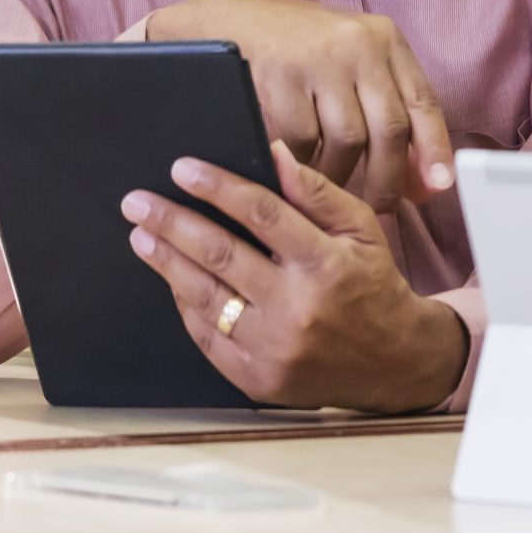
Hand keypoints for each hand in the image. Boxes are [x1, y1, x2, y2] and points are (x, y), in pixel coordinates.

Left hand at [123, 139, 466, 412]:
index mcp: (326, 264)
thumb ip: (317, 192)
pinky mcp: (257, 379)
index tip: (184, 168)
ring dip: (167, 262)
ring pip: (205, 297)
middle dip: (173, 223)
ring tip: (142, 236)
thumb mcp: (362, 229)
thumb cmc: (373, 283)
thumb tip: (273, 153)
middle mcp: (297, 308)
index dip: (219, 187)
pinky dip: (186, 305)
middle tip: (138, 202)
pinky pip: (207, 338)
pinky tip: (172, 280)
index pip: (263, 214)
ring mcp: (274, 349)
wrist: (394, 362)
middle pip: (222, 254)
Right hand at [148, 0, 454, 211]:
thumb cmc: (301, 51)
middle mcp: (359, 44)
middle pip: (390, 127)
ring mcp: (320, 59)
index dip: (435, 149)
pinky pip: (305, 141)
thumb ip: (387, 109)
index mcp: (385, 39)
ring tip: (333, 189)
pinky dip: (305, 166)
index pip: (423, 101)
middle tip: (381, 210)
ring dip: (343, 176)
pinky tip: (299, 171)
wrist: (231, 21)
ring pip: (349, 140)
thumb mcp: (352, 63)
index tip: (441, 188)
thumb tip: (423, 180)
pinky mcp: (282, 76)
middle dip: (388, 178)